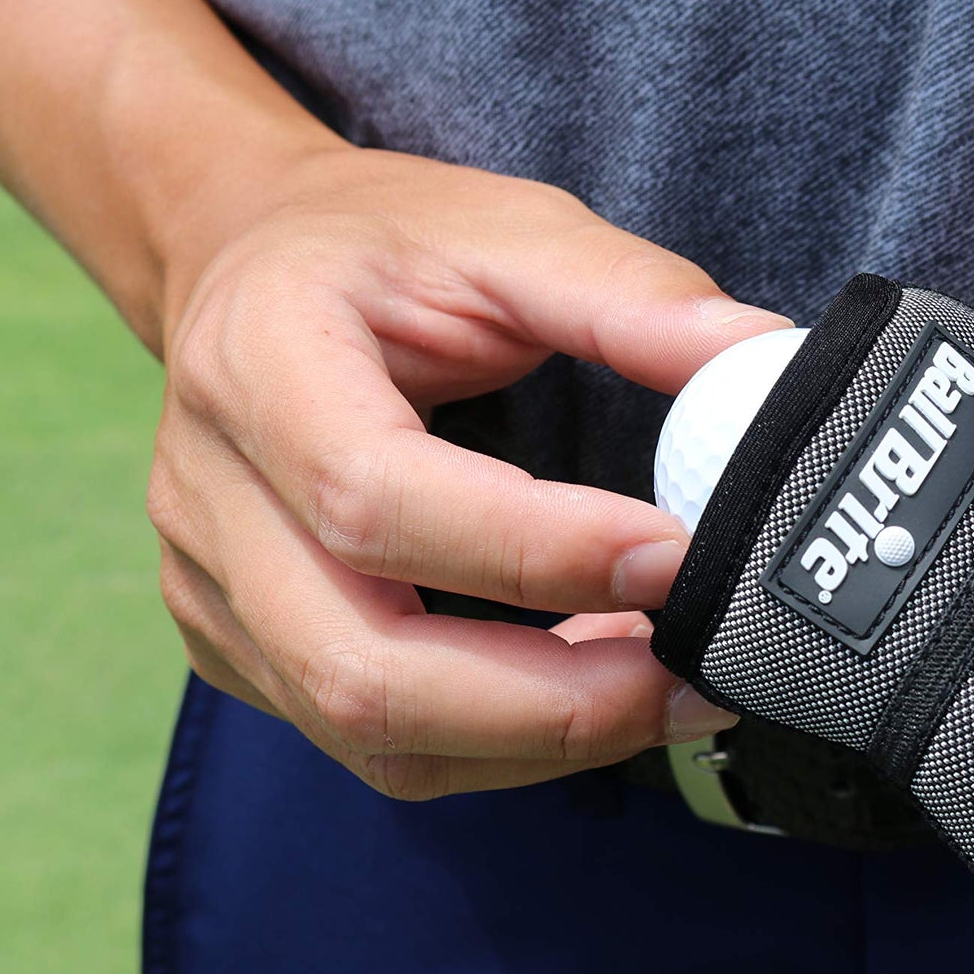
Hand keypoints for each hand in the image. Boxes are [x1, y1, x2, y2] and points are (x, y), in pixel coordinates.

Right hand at [146, 145, 789, 797]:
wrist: (246, 266)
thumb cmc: (380, 246)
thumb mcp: (506, 228)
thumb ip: (632, 296)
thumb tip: (767, 368)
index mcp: (258, 368)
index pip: (375, 498)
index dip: (534, 552)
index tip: (676, 557)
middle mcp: (206, 501)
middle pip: (362, 668)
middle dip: (553, 702)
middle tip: (699, 678)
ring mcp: (213, 595)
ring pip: (373, 735)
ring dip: (542, 739)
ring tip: (670, 690)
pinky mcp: (247, 652)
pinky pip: (378, 746)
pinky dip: (504, 743)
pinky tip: (595, 691)